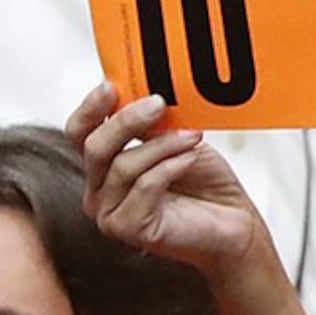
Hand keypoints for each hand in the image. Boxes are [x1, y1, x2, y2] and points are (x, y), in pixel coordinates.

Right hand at [69, 86, 274, 287]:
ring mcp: (110, 213)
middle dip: (126, 121)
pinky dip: (170, 167)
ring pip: (123, 166)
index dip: (91, 108)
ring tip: (193, 136)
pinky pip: (144, 186)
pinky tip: (191, 158)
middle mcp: (98, 191)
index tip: (111, 85)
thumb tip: (139, 95)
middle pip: (94, 147)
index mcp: (103, 167)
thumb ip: (150, 125)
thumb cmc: (206, 184)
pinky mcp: (130, 229)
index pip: (79, 132)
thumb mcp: (176, 141)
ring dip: (162, 145)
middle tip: (158, 103)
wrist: (235, 223)